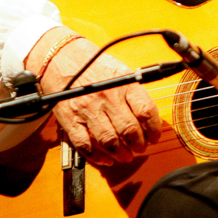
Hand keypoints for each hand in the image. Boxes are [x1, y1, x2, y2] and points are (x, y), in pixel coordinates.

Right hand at [27, 27, 162, 165]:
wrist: (63, 58)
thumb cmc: (96, 66)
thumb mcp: (122, 72)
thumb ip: (135, 93)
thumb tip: (150, 117)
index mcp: (125, 84)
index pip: (146, 111)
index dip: (154, 129)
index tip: (154, 137)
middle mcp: (107, 96)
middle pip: (129, 130)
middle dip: (139, 145)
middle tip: (141, 148)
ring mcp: (88, 109)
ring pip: (109, 141)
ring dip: (121, 153)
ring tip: (126, 156)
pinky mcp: (70, 119)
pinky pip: (85, 145)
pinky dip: (97, 157)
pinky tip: (106, 159)